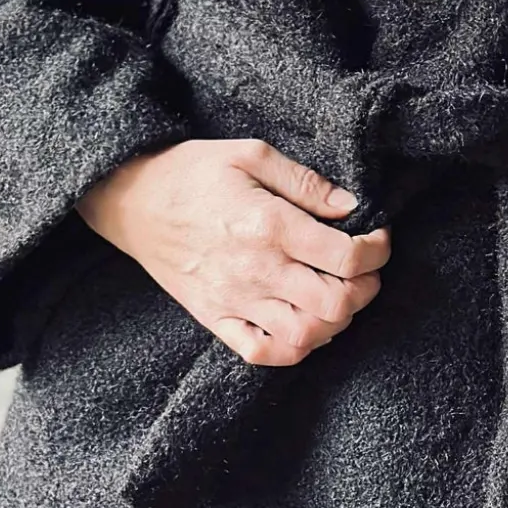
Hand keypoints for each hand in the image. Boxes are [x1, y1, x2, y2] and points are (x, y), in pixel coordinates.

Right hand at [75, 137, 390, 364]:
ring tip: (337, 294)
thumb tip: (352, 206)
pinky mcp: (215, 318)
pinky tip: (304, 323)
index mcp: (269, 226)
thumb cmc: (192, 172)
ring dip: (336, 320)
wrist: (130, 200)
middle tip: (364, 269)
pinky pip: (263, 353)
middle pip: (336, 304)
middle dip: (365, 288)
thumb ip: (306, 182)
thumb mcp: (251, 154)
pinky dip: (295, 348)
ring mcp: (234, 300)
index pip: (347, 257)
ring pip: (306, 335)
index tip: (376, 237)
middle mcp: (256, 270)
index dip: (377, 250)